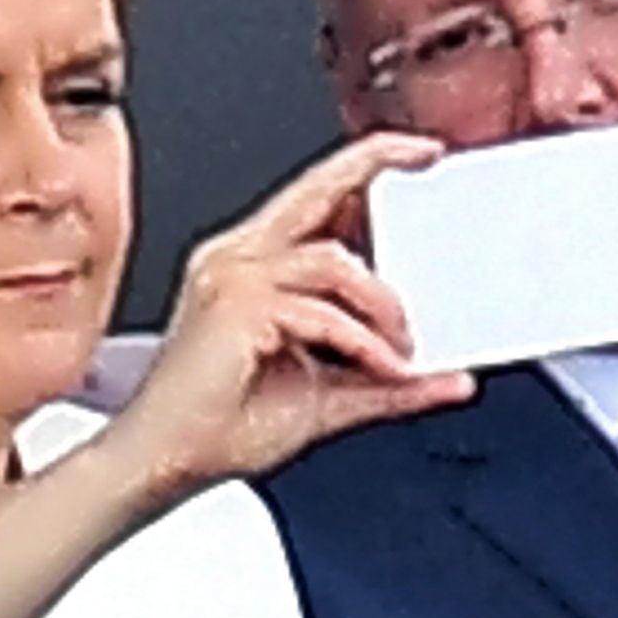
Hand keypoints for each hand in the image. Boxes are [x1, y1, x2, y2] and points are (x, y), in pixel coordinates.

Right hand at [96, 131, 475, 505]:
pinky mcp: (234, 307)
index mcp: (252, 265)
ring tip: (401, 353)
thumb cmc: (225, 426)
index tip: (419, 154)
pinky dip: (363, 343)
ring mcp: (231, 276)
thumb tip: (452, 379)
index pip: (314, 197)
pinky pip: (322, 311)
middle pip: (317, 188)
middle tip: (428, 160)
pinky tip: (382, 369)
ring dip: (382, 306)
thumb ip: (390, 384)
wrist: (165, 464)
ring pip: (335, 261)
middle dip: (376, 162)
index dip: (365, 164)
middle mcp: (238, 258)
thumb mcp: (332, 398)